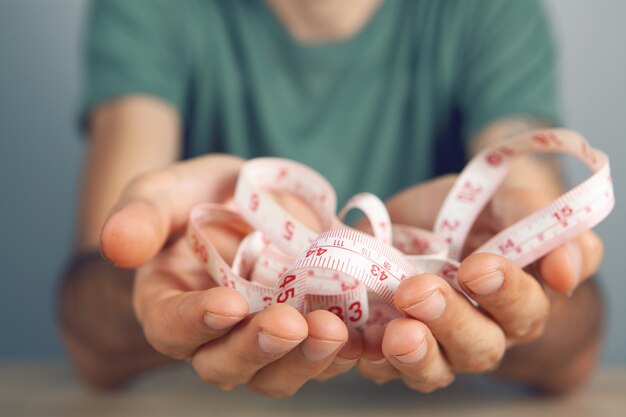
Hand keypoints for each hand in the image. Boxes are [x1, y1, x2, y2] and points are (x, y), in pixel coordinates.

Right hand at [100, 154, 361, 396]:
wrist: (249, 202)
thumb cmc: (199, 197)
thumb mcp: (166, 192)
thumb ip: (141, 215)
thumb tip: (116, 244)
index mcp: (169, 304)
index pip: (171, 326)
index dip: (196, 321)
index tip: (227, 303)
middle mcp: (214, 335)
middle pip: (226, 364)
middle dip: (257, 349)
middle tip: (290, 324)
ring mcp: (262, 337)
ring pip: (277, 372)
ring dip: (306, 358)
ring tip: (335, 332)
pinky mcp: (304, 329)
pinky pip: (320, 354)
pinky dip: (342, 349)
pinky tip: (363, 335)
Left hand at [356, 175, 603, 391]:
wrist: (414, 218)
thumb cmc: (468, 211)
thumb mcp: (500, 198)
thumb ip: (538, 218)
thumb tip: (565, 272)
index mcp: (515, 300)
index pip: (525, 310)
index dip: (505, 292)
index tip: (477, 266)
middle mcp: (479, 332)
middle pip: (479, 348)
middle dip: (451, 321)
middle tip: (421, 290)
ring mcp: (434, 345)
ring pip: (434, 370)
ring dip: (415, 355)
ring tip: (396, 332)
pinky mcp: (390, 347)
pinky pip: (383, 368)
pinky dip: (371, 359)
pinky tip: (361, 344)